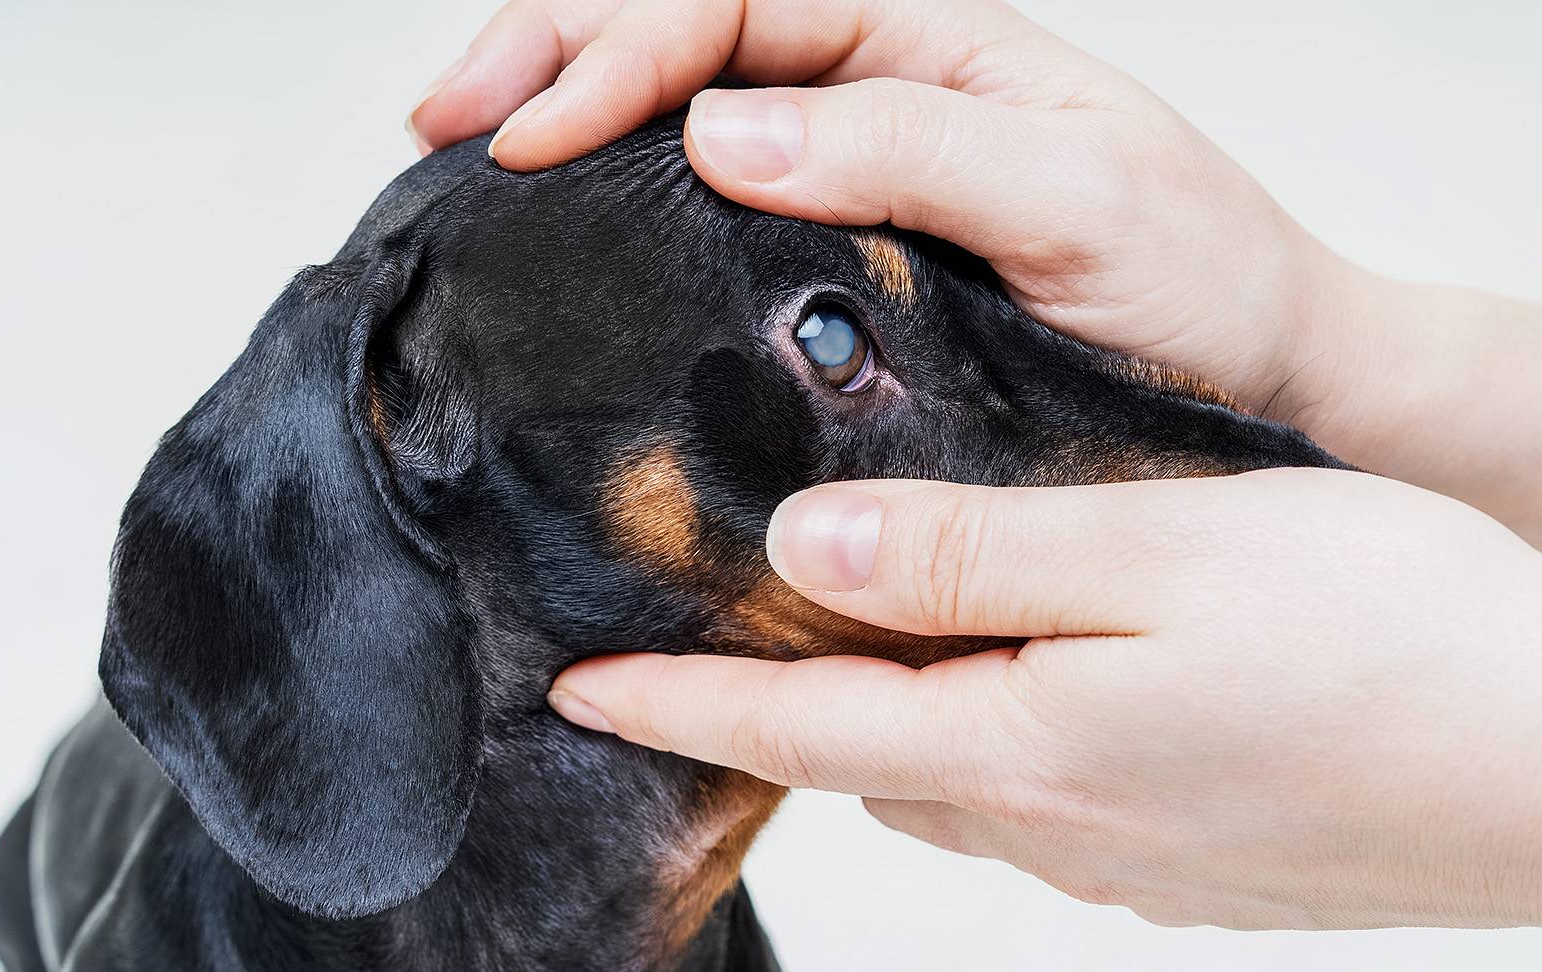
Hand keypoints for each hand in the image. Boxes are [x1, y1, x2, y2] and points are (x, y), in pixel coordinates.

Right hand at [411, 0, 1541, 542]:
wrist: (1262, 383)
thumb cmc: (1199, 281)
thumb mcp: (1078, 198)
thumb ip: (911, 147)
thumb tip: (721, 130)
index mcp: (928, 40)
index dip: (619, 52)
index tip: (531, 133)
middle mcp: (875, 88)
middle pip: (678, 22)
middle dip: (550, 50)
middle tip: (443, 115)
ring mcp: (848, 169)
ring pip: (676, 102)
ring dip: (563, 105)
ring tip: (462, 145)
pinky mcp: (835, 256)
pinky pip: (704, 201)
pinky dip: (617, 199)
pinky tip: (558, 224)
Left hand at [547, 470, 1541, 928]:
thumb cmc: (1388, 641)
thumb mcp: (1161, 551)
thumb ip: (970, 555)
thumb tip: (805, 557)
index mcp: (1019, 743)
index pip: (792, 730)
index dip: (673, 705)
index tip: (576, 688)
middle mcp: (1051, 820)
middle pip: (860, 761)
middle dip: (768, 712)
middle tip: (708, 643)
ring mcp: (1124, 855)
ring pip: (948, 779)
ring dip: (881, 722)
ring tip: (853, 646)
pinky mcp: (1190, 861)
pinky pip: (1037, 797)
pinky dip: (985, 739)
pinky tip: (1020, 686)